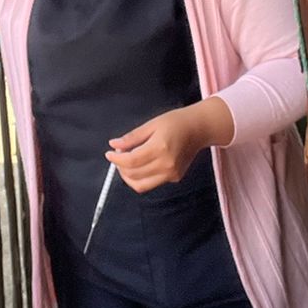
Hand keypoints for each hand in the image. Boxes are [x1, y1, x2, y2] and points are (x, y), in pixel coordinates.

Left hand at [106, 99, 233, 193]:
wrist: (198, 129)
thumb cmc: (176, 122)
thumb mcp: (151, 124)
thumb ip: (132, 137)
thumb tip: (114, 144)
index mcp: (160, 148)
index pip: (131, 161)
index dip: (116, 159)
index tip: (109, 153)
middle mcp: (166, 164)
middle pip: (134, 175)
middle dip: (121, 167)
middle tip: (117, 156)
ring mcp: (171, 174)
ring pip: (141, 185)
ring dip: (129, 177)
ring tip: (126, 164)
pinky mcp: (175, 178)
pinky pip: (151, 183)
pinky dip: (141, 177)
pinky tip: (142, 164)